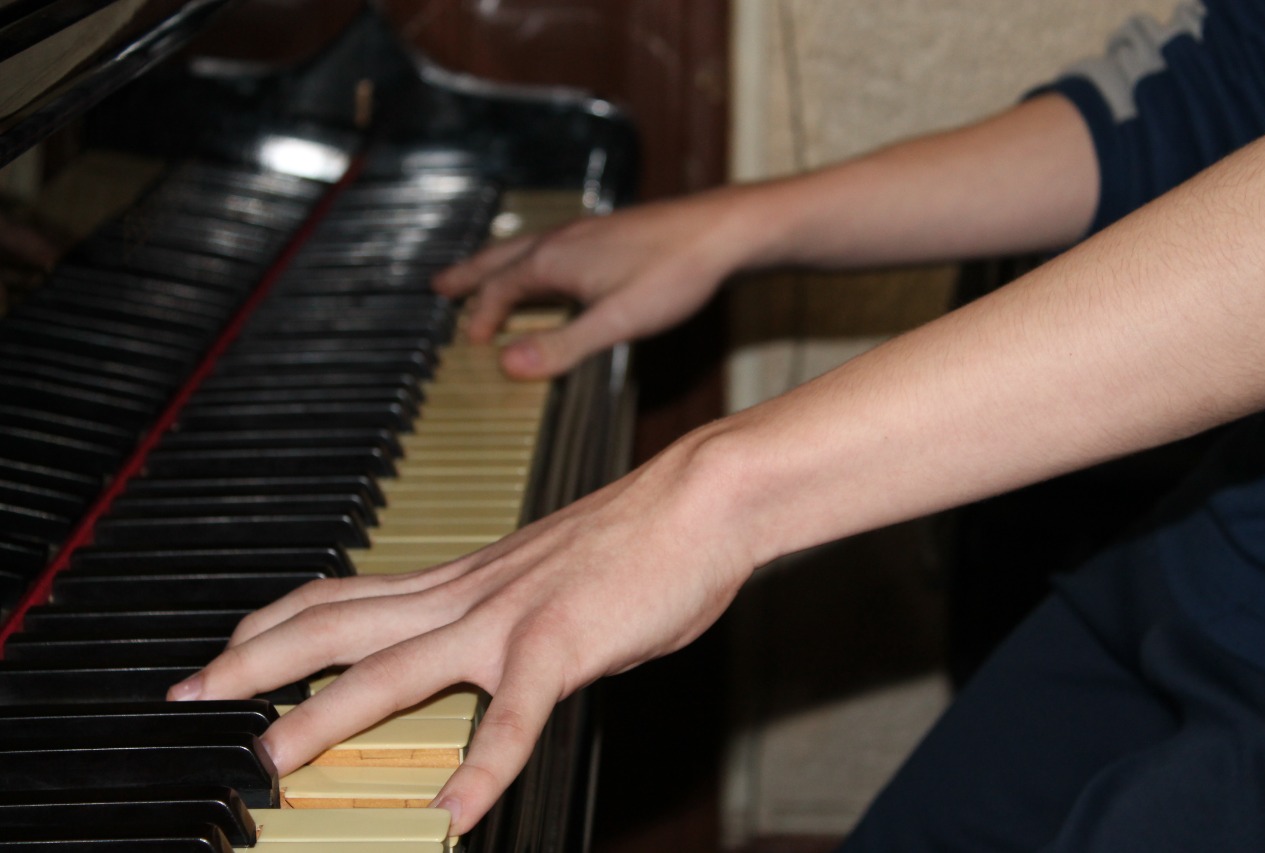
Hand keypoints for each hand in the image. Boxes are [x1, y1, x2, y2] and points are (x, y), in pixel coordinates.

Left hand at [167, 431, 754, 833]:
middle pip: (337, 626)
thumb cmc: (637, 538)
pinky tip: (458, 811)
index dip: (276, 623)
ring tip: (270, 756)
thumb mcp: (547, 573)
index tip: (227, 650)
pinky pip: (514, 716)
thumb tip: (490, 651)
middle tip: (189, 693)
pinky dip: (484, 765)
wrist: (700, 500)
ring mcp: (508, 619)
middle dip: (255, 662)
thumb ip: (505, 612)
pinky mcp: (561, 646)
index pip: (344, 596)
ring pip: (396, 668)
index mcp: (463, 578)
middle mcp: (467, 594)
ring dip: (325, 713)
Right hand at [434, 187, 759, 378]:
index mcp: (554, 260)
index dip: (483, 317)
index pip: (500, 290)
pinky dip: (534, 261)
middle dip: (469, 275)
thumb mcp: (615, 321)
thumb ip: (562, 346)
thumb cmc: (675, 274)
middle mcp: (563, 240)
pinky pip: (554, 247)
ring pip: (527, 249)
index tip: (472, 342)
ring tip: (485, 275)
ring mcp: (587, 232)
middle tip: (440, 285)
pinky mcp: (611, 233)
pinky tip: (552, 270)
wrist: (724, 232)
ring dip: (499, 265)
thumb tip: (507, 366)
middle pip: (502, 258)